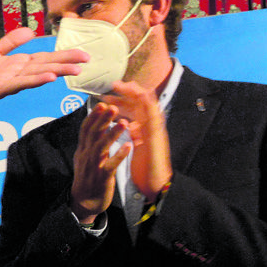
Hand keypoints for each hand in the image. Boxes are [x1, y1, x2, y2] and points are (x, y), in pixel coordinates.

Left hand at [0, 27, 87, 125]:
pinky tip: (46, 77)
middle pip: (44, 67)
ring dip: (54, 73)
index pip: (44, 58)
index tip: (83, 53)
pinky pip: (17, 84)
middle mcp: (15, 75)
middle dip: (65, 64)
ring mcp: (7, 83)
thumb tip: (31, 31)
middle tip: (87, 61)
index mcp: (16, 65)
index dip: (63, 55)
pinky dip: (33, 81)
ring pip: (34, 76)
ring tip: (72, 70)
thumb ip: (10, 42)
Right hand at [70, 102, 129, 223]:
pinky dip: (119, 155)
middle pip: (93, 134)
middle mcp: (86, 156)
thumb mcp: (83, 158)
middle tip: (112, 107)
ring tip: (123, 122)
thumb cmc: (87, 178)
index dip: (93, 116)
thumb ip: (88, 143)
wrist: (84, 202)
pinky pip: (111, 165)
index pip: (85, 129)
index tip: (101, 104)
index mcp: (82, 150)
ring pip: (102, 147)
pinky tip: (128, 146)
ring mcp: (94, 166)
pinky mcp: (103, 177)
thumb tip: (93, 126)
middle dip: (102, 120)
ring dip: (112, 134)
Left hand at [100, 81, 172, 199]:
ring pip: (150, 106)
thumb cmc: (146, 165)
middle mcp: (151, 126)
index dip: (122, 99)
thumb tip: (128, 121)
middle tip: (115, 83)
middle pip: (141, 103)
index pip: (133, 108)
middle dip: (129, 92)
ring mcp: (156, 130)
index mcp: (144, 128)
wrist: (155, 183)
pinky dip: (149, 106)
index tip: (108, 93)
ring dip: (138, 94)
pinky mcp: (158, 137)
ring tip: (126, 84)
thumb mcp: (138, 144)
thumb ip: (135, 131)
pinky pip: (154, 118)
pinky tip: (143, 96)